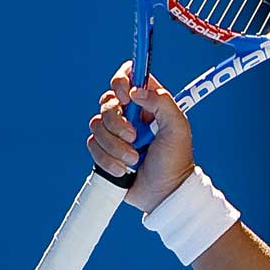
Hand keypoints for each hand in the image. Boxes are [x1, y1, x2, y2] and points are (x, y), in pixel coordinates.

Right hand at [86, 61, 194, 211]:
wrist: (163, 193)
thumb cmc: (175, 159)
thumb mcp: (177, 127)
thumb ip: (162, 103)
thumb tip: (136, 91)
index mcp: (149, 103)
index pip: (129, 77)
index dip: (122, 80)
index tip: (126, 96)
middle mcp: (130, 114)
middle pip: (107, 101)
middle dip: (118, 122)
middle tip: (134, 137)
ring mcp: (116, 132)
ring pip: (97, 124)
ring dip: (115, 145)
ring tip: (134, 159)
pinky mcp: (104, 150)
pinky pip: (93, 145)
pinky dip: (107, 159)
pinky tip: (124, 170)